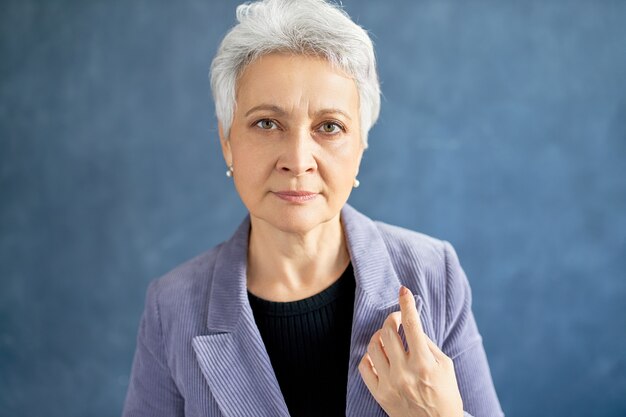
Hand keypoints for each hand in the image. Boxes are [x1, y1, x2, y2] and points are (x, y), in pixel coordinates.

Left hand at [358, 286, 463, 416]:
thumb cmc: (446, 395)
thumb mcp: (445, 366)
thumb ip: (428, 344)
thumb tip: (411, 324)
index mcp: (424, 364)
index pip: (412, 325)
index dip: (406, 304)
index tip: (403, 290)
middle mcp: (404, 372)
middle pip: (388, 331)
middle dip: (392, 318)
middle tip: (398, 319)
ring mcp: (389, 383)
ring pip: (373, 346)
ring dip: (380, 335)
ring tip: (389, 337)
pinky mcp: (378, 393)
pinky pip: (364, 365)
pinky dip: (369, 355)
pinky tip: (379, 355)